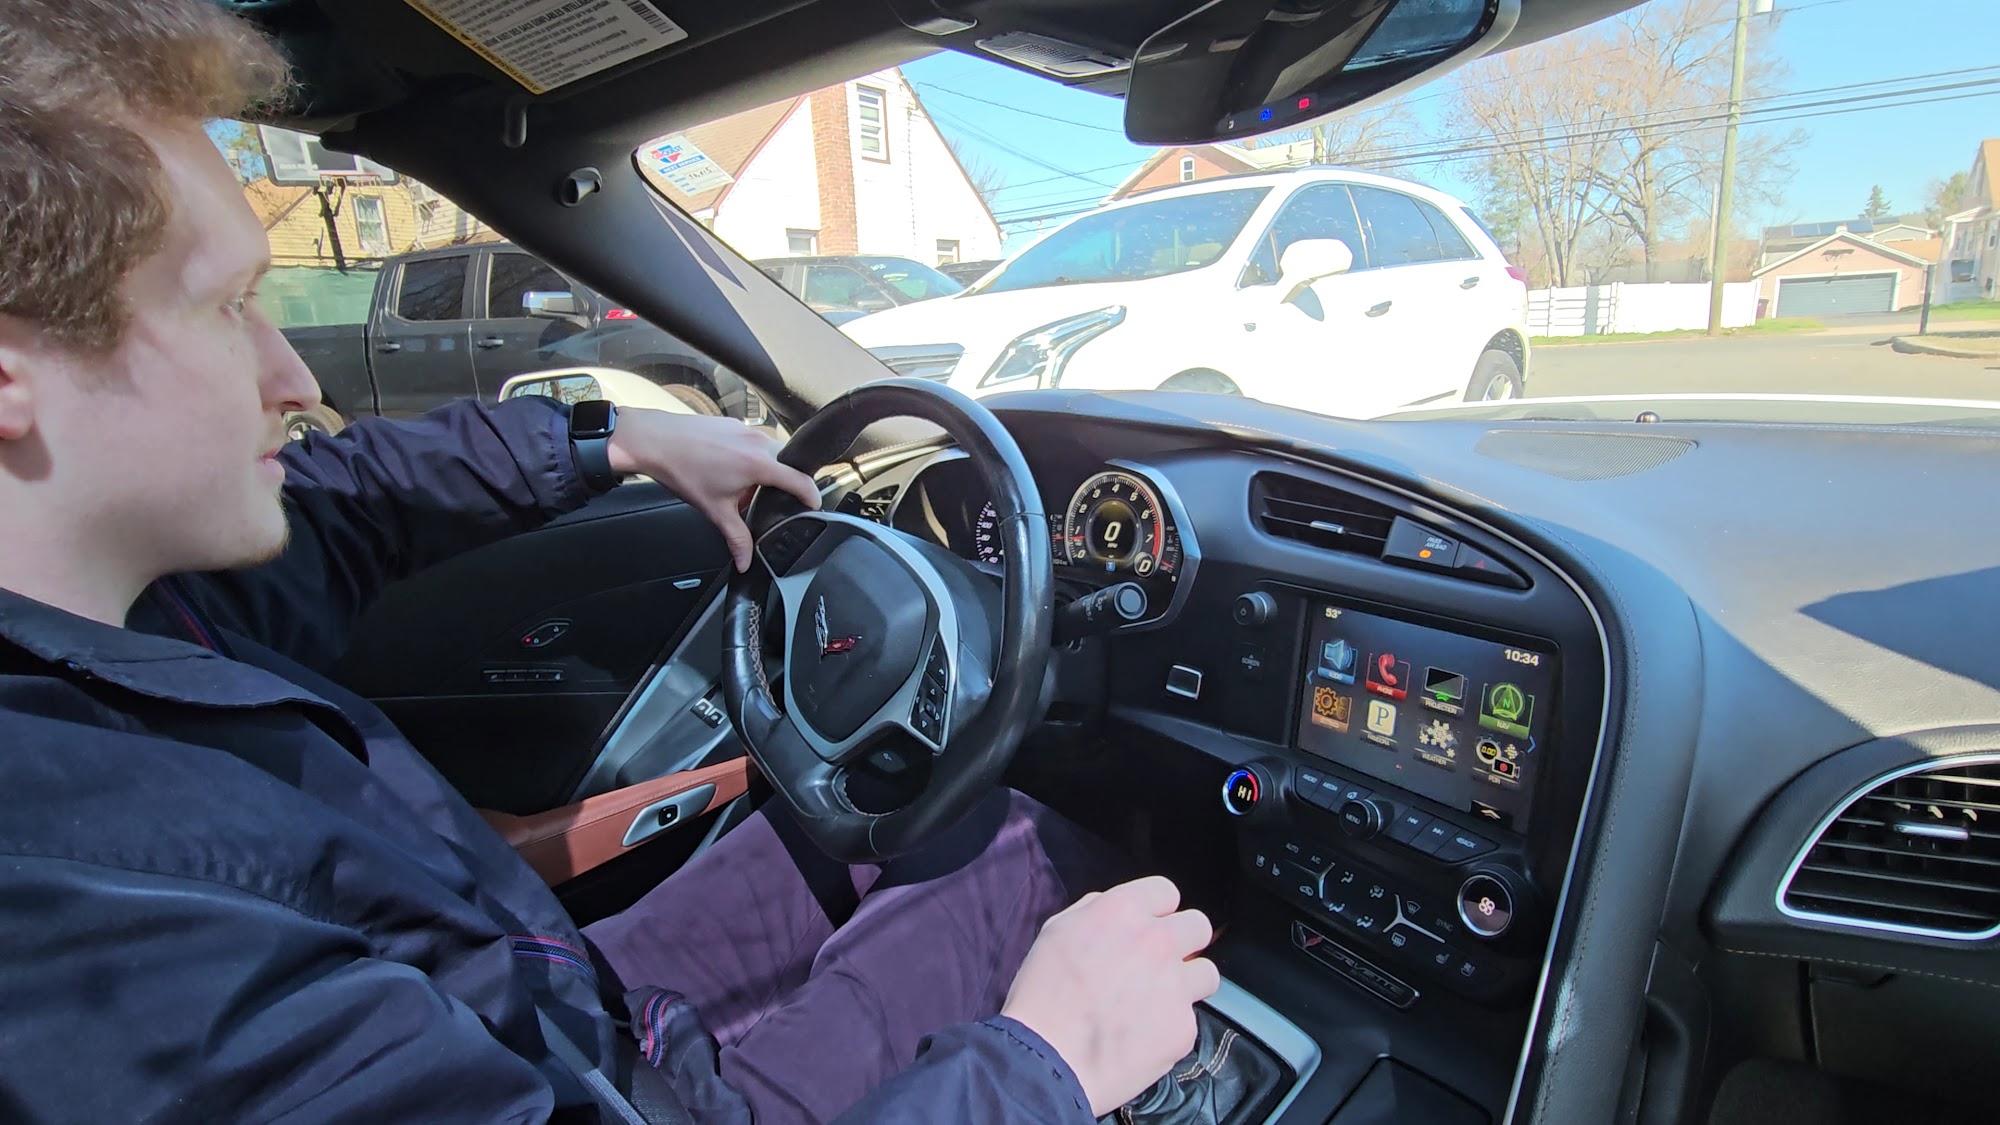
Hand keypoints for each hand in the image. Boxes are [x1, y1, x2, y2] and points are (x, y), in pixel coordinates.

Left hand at [606, 410, 820, 570]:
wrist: (655, 441)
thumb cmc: (682, 470)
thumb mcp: (715, 510)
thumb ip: (736, 538)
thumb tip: (745, 561)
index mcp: (760, 464)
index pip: (801, 480)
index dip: (812, 496)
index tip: (813, 506)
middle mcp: (758, 442)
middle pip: (788, 464)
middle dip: (785, 483)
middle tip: (774, 501)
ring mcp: (746, 430)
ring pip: (770, 451)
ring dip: (766, 469)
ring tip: (745, 487)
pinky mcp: (733, 424)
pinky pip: (753, 442)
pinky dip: (750, 457)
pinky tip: (730, 470)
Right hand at [1000, 876, 1218, 1116]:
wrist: (1046, 1061)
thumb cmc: (1042, 997)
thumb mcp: (1056, 933)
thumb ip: (1094, 911)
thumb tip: (1120, 912)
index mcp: (1122, 911)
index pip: (1166, 891)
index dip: (1157, 912)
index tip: (1148, 929)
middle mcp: (1157, 941)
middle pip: (1198, 926)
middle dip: (1182, 942)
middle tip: (1159, 964)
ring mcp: (1175, 984)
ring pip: (1207, 972)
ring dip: (1187, 983)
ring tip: (1158, 1002)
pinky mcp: (1183, 1026)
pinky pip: (1190, 1018)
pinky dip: (1171, 1026)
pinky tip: (1143, 1035)